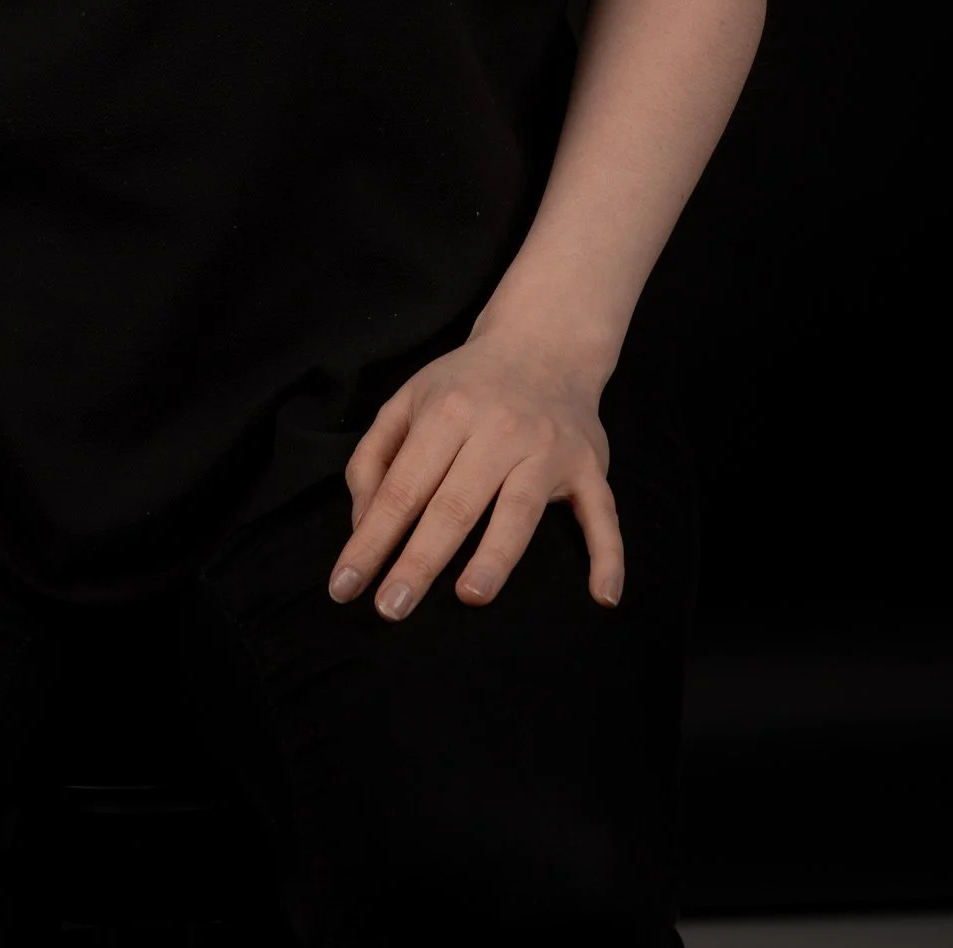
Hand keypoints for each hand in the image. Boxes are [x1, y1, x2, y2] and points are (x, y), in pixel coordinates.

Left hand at [327, 329, 625, 619]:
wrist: (544, 343)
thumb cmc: (465, 385)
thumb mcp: (407, 402)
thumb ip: (373, 459)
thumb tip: (363, 525)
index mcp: (447, 413)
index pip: (402, 488)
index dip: (371, 539)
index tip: (345, 586)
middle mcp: (498, 430)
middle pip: (455, 503)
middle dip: (420, 559)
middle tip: (391, 609)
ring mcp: (547, 449)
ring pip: (521, 507)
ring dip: (496, 554)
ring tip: (470, 596)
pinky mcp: (590, 467)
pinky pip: (602, 514)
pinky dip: (607, 555)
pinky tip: (603, 595)